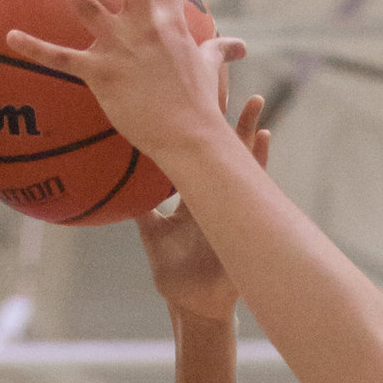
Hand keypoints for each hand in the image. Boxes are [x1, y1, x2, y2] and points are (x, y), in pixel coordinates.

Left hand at [6, 0, 231, 178]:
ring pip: (85, 4)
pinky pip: (60, 59)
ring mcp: (121, 47)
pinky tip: (10, 35)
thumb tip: (240, 47)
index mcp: (171, 22)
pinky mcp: (101, 73)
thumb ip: (219, 51)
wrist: (191, 136)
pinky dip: (34, 48)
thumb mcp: (210, 69)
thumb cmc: (202, 105)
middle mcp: (145, 25)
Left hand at [139, 88, 268, 322]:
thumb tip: (117, 186)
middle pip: (217, 144)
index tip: (191, 92)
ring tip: (255, 100)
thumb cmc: (175, 276)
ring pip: (239, 159)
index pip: (191, 150)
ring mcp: (230, 204)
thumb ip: (142, 212)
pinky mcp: (242, 220)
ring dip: (246, 130)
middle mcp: (212, 193)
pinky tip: (264, 140)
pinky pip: (253, 186)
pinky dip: (258, 164)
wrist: (194, 306)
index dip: (192, 123)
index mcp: (192, 194)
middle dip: (224, 112)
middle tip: (227, 76)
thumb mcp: (154, 237)